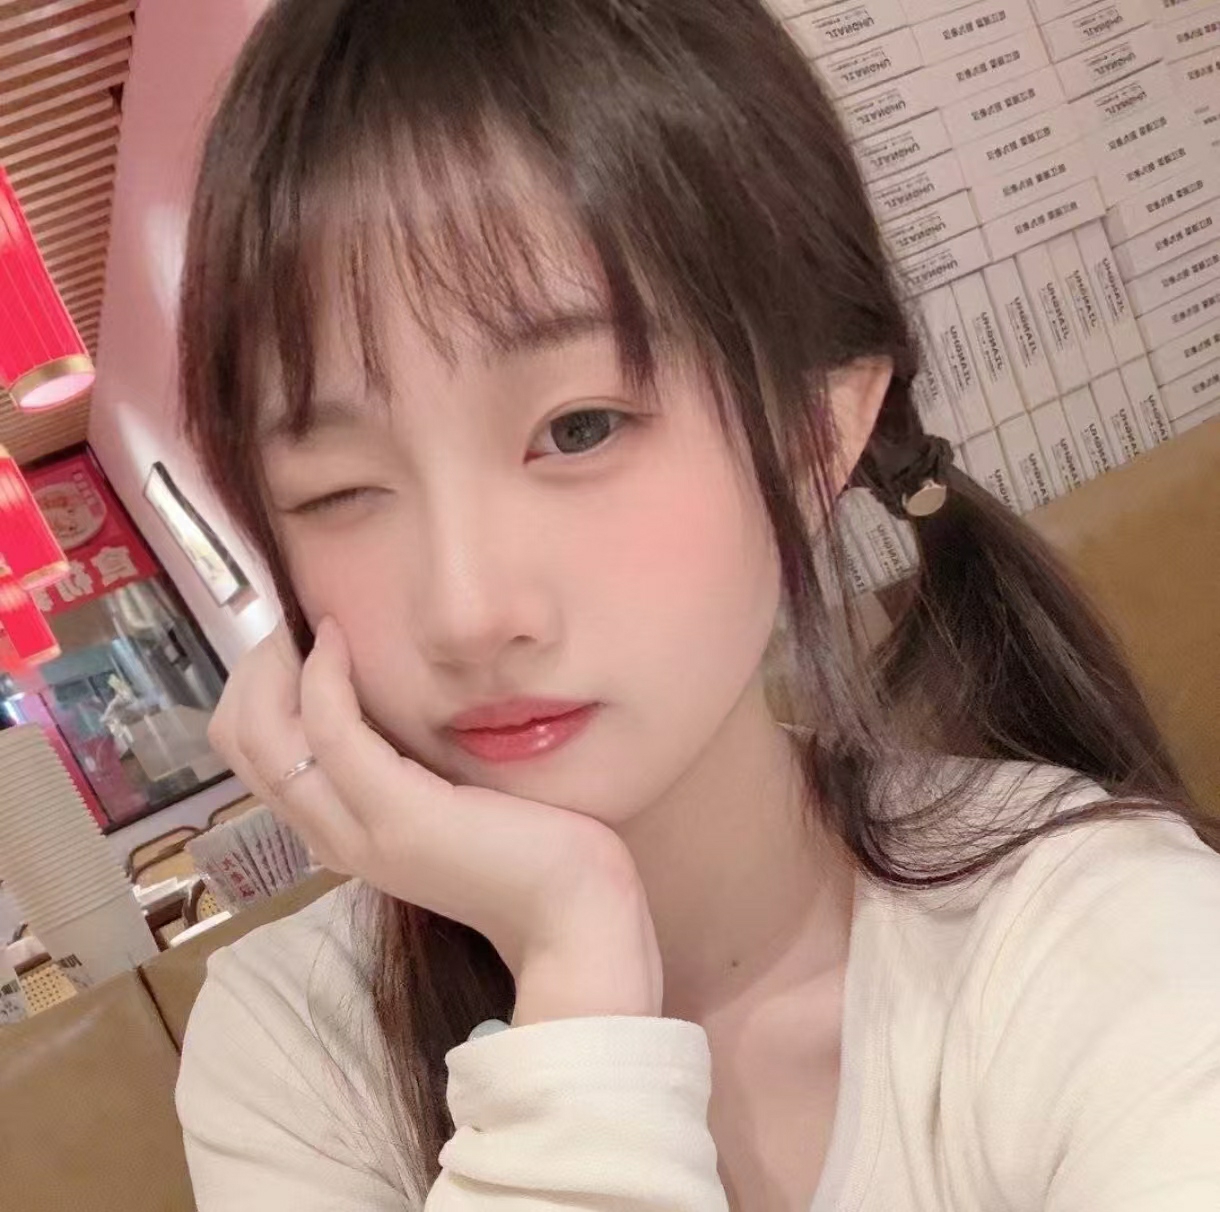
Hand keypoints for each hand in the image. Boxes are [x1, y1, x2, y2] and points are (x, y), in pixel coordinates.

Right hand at [206, 618, 661, 1024]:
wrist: (571, 911)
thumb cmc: (526, 846)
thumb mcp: (447, 798)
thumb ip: (406, 767)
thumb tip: (389, 702)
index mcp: (340, 832)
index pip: (251, 755)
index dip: (257, 687)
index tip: (297, 639)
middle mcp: (332, 836)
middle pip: (240, 742)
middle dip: (254, 669)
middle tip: (295, 623)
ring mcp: (359, 829)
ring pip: (264, 737)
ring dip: (276, 664)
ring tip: (313, 624)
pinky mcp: (397, 814)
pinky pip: (330, 731)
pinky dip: (324, 675)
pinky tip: (342, 640)